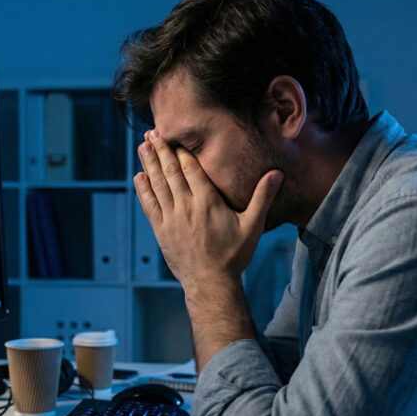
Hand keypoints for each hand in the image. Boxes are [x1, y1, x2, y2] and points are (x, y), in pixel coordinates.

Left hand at [134, 129, 283, 291]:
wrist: (211, 284)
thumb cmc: (234, 256)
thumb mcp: (252, 226)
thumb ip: (262, 197)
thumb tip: (277, 173)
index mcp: (208, 202)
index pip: (191, 168)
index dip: (180, 150)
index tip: (173, 134)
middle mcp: (186, 207)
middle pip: (171, 172)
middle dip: (160, 150)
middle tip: (152, 131)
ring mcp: (171, 219)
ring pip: (158, 185)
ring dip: (149, 164)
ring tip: (143, 146)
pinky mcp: (161, 231)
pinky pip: (149, 206)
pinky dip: (143, 190)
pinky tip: (139, 176)